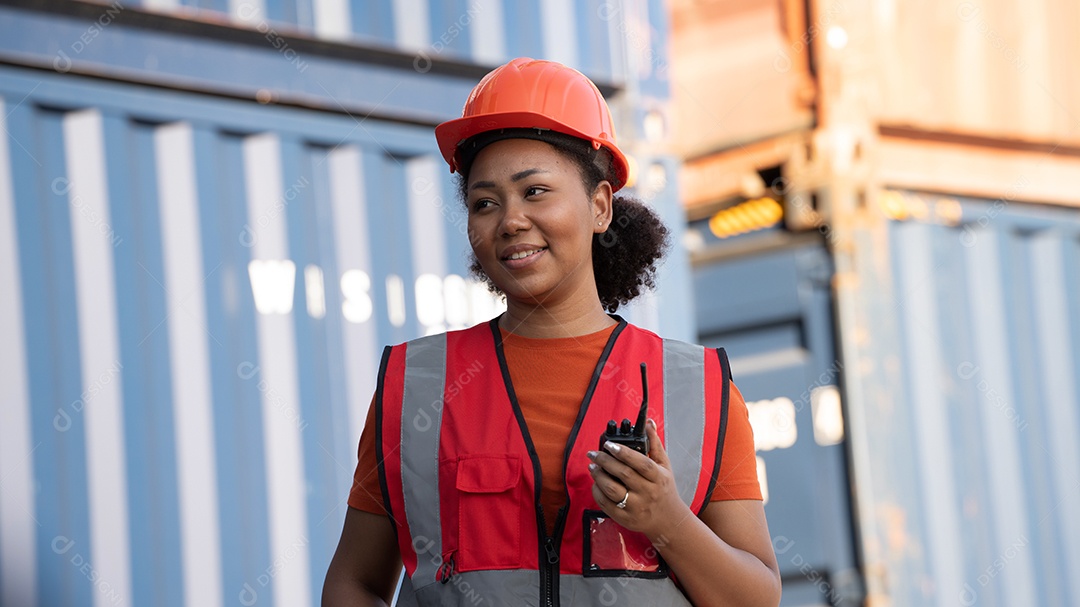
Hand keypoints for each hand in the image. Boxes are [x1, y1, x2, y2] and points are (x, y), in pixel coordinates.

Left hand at [587, 418, 690, 540]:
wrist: (667, 519)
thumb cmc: (664, 489)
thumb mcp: (664, 466)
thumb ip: (654, 444)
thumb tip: (648, 423)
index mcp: (658, 478)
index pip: (641, 463)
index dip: (624, 452)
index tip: (609, 444)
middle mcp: (648, 492)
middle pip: (623, 474)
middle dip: (605, 461)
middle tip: (593, 453)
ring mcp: (636, 507)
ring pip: (612, 489)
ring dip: (598, 476)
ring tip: (592, 466)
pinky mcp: (626, 518)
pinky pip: (606, 504)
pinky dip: (597, 492)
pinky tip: (595, 483)